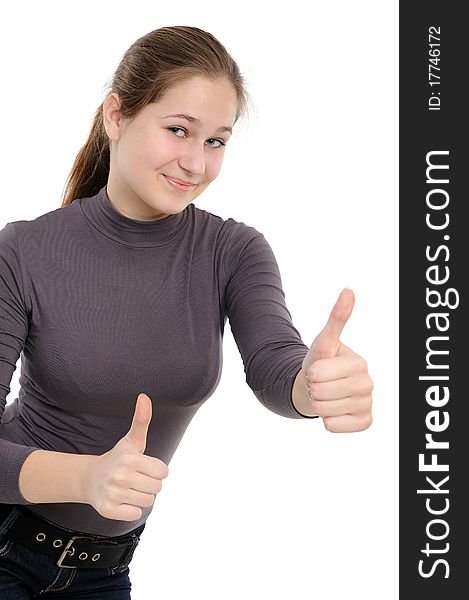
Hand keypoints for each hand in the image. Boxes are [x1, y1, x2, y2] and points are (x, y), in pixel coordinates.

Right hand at [84, 393, 168, 520]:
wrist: (90, 478)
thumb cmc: (119, 458)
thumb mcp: (132, 440)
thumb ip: (142, 419)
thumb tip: (144, 396)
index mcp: (130, 458)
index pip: (163, 472)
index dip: (156, 470)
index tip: (143, 467)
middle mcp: (121, 476)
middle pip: (157, 488)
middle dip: (149, 484)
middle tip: (135, 479)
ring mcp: (113, 493)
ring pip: (148, 502)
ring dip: (141, 497)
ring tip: (128, 488)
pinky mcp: (107, 510)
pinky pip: (135, 514)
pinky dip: (131, 510)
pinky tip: (122, 500)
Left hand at [301, 288, 372, 432]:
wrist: (319, 388)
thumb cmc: (321, 363)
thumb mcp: (324, 341)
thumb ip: (336, 318)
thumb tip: (348, 290)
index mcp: (360, 363)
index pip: (318, 374)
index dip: (311, 372)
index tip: (318, 369)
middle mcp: (368, 384)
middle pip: (321, 392)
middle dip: (313, 387)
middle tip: (320, 383)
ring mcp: (368, 404)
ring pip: (325, 410)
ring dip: (318, 404)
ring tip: (325, 395)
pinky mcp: (364, 422)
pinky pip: (335, 426)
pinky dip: (328, 421)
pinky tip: (333, 411)